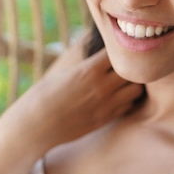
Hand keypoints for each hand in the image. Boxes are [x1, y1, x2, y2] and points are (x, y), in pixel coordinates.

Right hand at [5, 48, 143, 151]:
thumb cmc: (46, 95)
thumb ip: (89, 64)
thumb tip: (101, 55)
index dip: (120, 50)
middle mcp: (102, 86)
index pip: (118, 52)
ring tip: (123, 81)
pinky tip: (117, 97)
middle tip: (126, 65)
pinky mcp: (106, 118)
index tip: (118, 49)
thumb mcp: (66, 72)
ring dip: (132, 84)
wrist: (37, 125)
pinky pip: (127, 105)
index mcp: (90, 70)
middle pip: (133, 71)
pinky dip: (126, 100)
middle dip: (131, 66)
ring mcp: (106, 104)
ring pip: (136, 90)